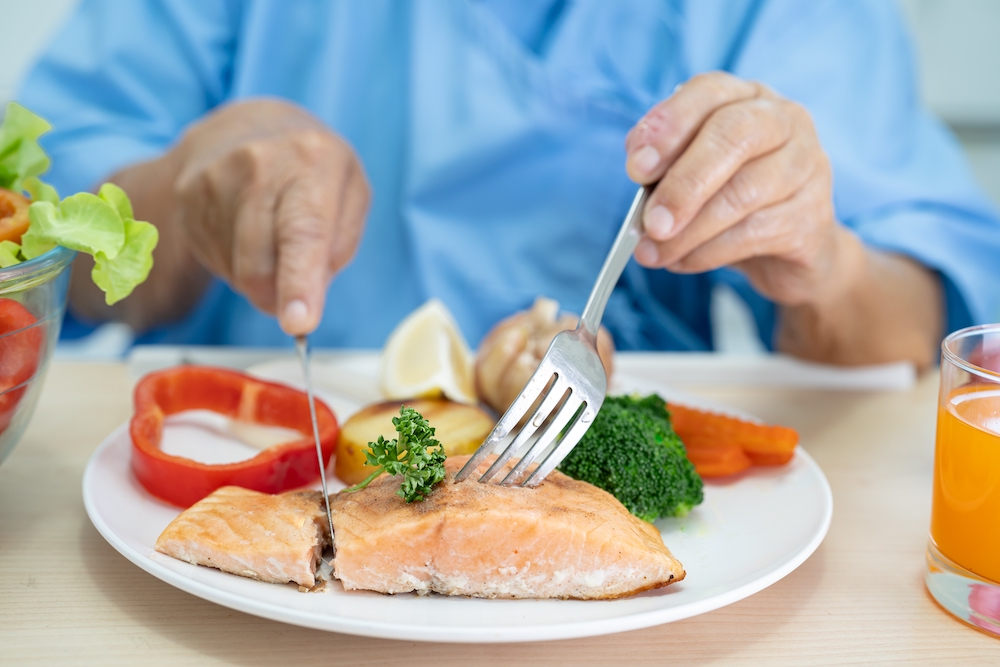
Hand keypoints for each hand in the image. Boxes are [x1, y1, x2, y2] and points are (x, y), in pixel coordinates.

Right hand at [172, 99, 369, 334]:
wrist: (249, 125)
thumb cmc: (311, 167)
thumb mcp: (350, 194)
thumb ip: (338, 247)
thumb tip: (307, 298)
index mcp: (312, 161)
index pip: (304, 232)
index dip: (300, 282)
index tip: (298, 323)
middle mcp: (258, 163)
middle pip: (260, 263)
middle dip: (277, 297)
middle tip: (295, 300)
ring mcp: (214, 178)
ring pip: (236, 270)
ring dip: (259, 279)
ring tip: (272, 239)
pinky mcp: (188, 196)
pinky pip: (215, 260)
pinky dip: (236, 264)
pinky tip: (246, 232)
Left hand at [625, 71, 848, 307]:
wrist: (784, 252)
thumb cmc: (728, 201)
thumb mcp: (692, 174)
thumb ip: (665, 166)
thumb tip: (639, 173)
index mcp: (747, 97)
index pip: (709, 91)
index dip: (669, 125)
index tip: (636, 167)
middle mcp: (785, 120)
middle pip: (733, 136)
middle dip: (683, 183)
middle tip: (650, 222)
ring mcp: (807, 165)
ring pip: (743, 193)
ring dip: (689, 230)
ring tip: (654, 252)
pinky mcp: (813, 215)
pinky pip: (754, 233)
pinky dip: (708, 252)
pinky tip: (682, 261)